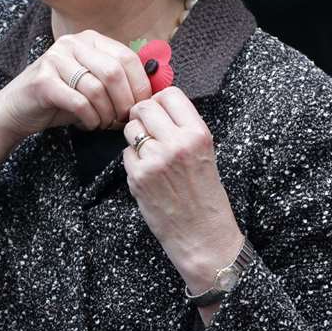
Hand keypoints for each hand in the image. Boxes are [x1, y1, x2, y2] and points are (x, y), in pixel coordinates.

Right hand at [0, 31, 150, 201]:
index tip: (140, 107)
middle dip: (124, 102)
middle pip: (114, 72)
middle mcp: (72, 43)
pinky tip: (89, 124)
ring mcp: (55, 59)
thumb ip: (120, 83)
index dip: (140, 86)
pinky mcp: (43, 80)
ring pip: (97, 89)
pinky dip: (90, 118)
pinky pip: (79, 102)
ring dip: (106, 113)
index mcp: (89, 39)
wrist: (17, 110)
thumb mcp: (93, 85)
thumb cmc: (62, 99)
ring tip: (104, 123)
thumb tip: (157, 92)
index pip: (128, 58)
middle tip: (123, 119)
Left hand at [121, 88, 241, 286]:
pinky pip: (126, 154)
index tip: (160, 112)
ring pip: (131, 129)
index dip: (160, 101)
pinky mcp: (139, 177)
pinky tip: (149, 175)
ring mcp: (155, 160)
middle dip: (142, 117)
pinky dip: (133, 162)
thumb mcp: (205, 153)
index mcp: (198, 134)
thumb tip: (157, 105)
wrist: (203, 235)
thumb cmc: (205, 195)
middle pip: (144, 107)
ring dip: (136, 139)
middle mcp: (177, 143)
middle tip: (149, 132)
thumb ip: (183, 128)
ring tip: (151, 155)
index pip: (170, 94)